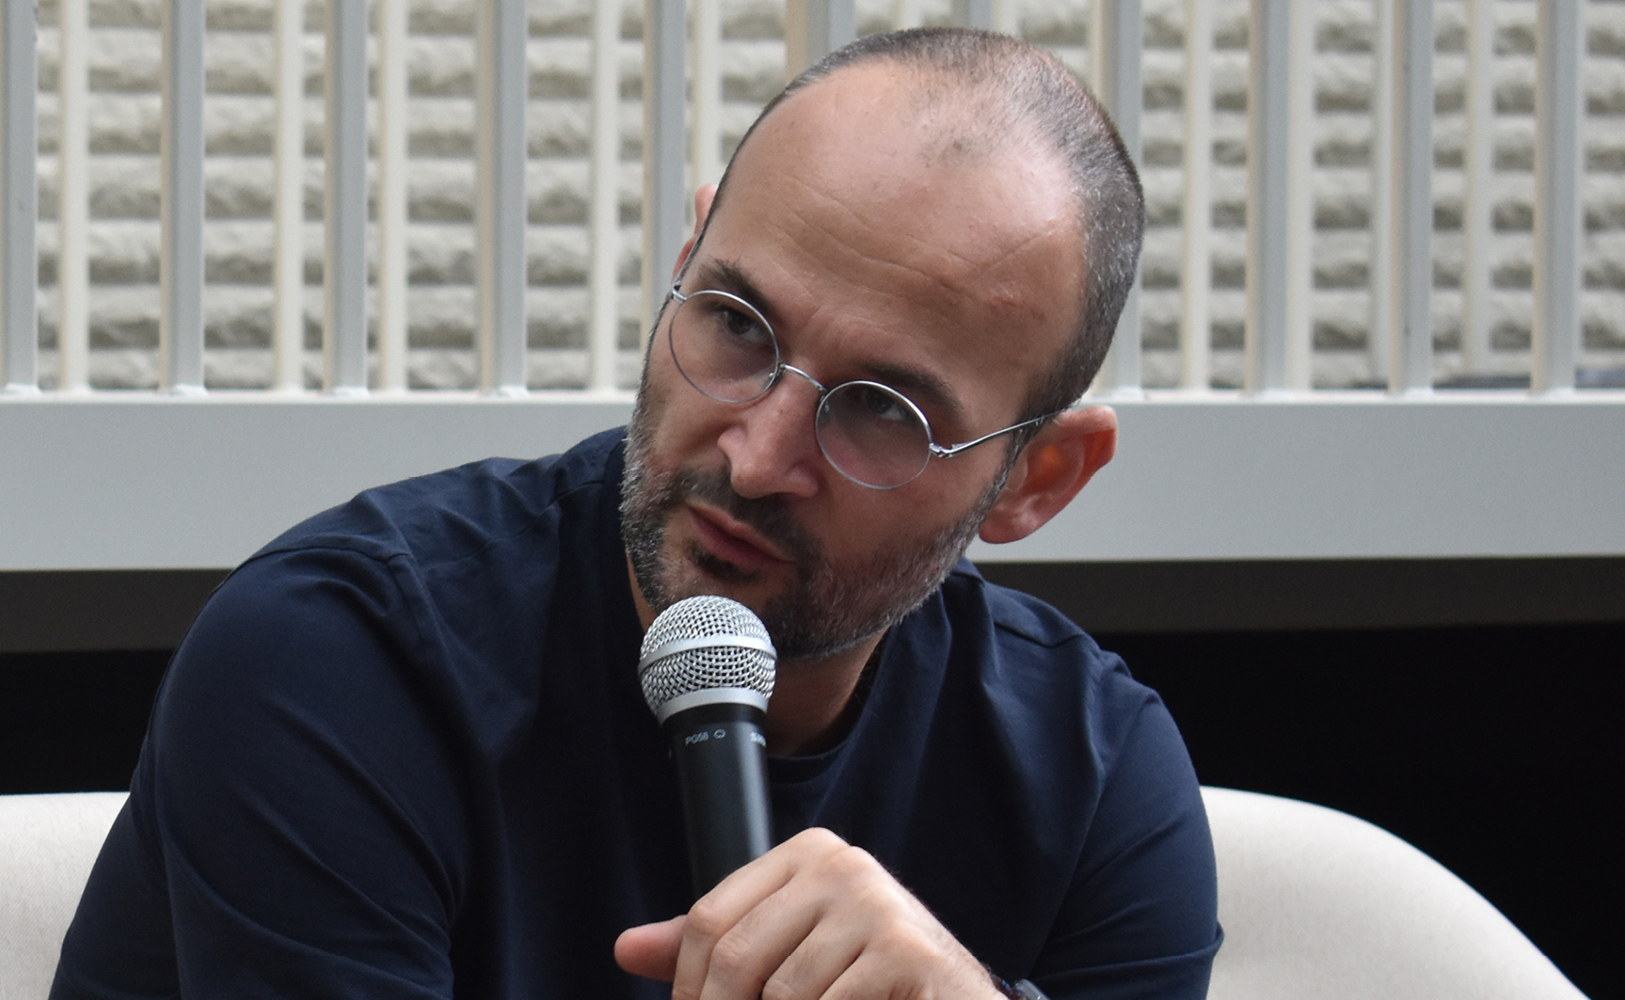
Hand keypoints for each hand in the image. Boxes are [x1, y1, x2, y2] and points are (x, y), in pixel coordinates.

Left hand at [615, 828, 1002, 999]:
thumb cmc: (872, 984)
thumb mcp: (788, 955)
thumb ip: (715, 950)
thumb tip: (627, 948)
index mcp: (807, 855)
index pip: (708, 919)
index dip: (687, 987)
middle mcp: (842, 865)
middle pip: (734, 957)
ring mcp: (877, 904)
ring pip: (778, 996)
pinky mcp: (906, 950)